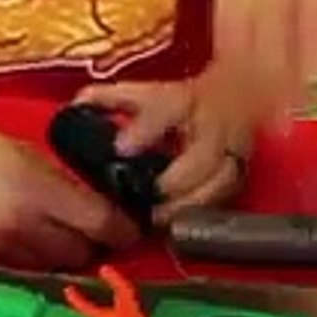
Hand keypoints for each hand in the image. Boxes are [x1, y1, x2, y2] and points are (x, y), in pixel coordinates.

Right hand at [0, 109, 138, 269]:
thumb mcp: (21, 150)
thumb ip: (59, 181)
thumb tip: (97, 203)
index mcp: (35, 188)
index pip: (98, 223)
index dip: (122, 231)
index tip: (131, 232)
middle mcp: (18, 225)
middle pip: (77, 254)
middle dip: (92, 247)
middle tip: (95, 234)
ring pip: (48, 269)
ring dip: (61, 258)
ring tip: (57, 239)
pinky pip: (15, 275)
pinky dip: (27, 265)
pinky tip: (23, 247)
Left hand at [73, 76, 251, 223]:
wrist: (236, 93)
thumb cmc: (182, 100)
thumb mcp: (147, 93)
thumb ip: (110, 99)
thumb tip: (76, 106)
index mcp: (186, 99)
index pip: (169, 109)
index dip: (146, 129)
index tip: (121, 148)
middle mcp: (214, 125)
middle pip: (204, 154)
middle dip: (176, 179)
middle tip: (150, 196)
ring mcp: (232, 150)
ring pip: (222, 181)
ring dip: (191, 203)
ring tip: (160, 219)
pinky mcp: (240, 173)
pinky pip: (228, 197)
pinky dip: (204, 212)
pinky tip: (180, 224)